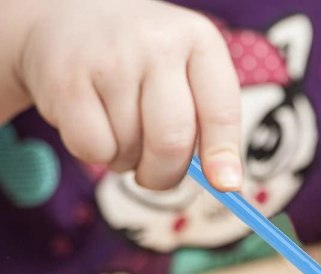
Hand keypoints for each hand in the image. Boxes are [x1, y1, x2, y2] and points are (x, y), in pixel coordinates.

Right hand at [16, 0, 240, 189]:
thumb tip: (227, 183)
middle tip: (155, 174)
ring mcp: (110, 59)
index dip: (223, 155)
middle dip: (165, 175)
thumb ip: (210, 123)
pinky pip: (94, 149)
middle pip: (172, 142)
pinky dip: (96, 154)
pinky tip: (95, 124)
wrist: (70, 15)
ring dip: (127, 160)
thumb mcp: (186, 74)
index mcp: (199, 42)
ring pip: (131, 150)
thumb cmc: (143, 61)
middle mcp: (157, 43)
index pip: (221, 110)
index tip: (226, 185)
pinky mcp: (67, 79)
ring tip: (120, 129)